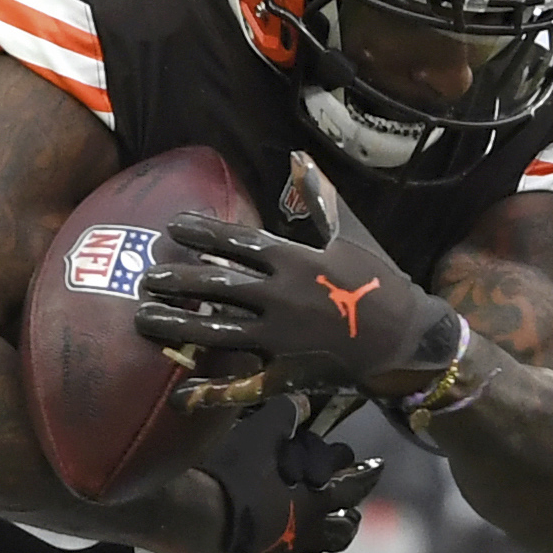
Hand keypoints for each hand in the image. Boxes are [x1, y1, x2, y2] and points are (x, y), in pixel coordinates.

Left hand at [136, 155, 466, 408]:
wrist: (408, 338)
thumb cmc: (379, 282)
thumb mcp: (352, 234)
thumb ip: (320, 198)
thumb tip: (298, 156)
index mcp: (295, 263)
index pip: (237, 243)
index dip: (202, 234)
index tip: (173, 226)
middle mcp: (280, 300)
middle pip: (218, 287)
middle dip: (178, 280)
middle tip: (147, 277)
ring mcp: (280, 341)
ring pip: (218, 332)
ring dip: (178, 325)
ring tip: (144, 319)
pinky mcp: (285, 374)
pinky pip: (242, 386)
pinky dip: (210, 392)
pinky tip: (178, 395)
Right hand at [192, 415, 383, 552]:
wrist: (201, 518)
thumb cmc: (234, 473)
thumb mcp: (259, 432)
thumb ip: (284, 415)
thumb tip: (303, 402)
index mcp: (318, 493)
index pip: (353, 480)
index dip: (363, 469)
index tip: (373, 464)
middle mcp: (312, 524)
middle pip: (346, 522)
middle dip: (353, 510)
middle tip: (356, 506)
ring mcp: (292, 548)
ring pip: (326, 547)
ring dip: (334, 533)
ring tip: (334, 527)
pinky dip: (303, 552)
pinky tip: (297, 546)